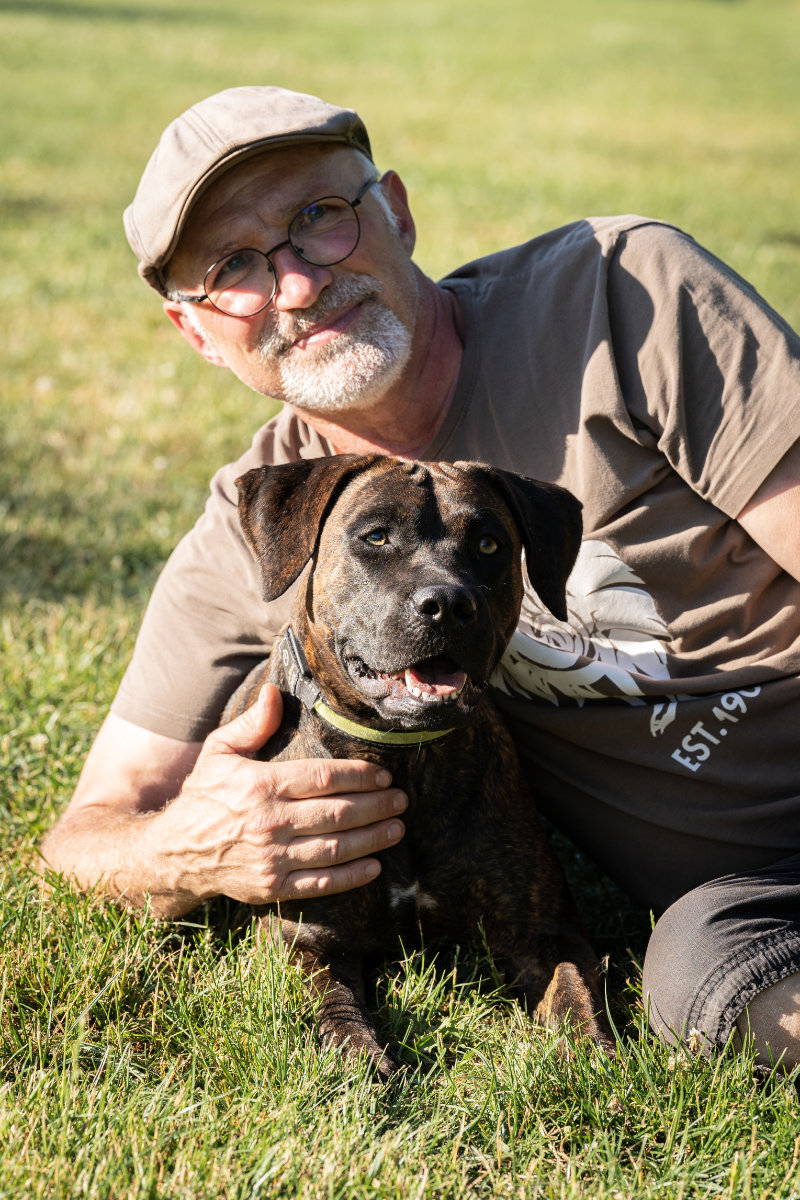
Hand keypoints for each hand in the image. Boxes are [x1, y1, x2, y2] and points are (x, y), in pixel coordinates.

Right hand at [153, 684, 406, 909]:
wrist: (173, 854)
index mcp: (261, 785)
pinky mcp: (271, 888)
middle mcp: (269, 823)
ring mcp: (271, 859)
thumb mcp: (218, 752)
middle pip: (338, 813)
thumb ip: (251, 724)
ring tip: (397, 829)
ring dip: (372, 839)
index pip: (323, 778)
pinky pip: (320, 884)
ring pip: (335, 849)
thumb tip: (275, 692)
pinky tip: (374, 867)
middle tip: (401, 801)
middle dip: (376, 806)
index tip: (384, 775)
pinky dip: (350, 876)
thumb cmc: (202, 797)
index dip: (360, 776)